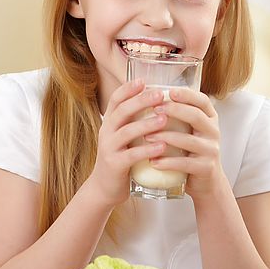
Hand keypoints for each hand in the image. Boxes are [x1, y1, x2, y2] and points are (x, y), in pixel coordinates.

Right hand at [88, 79, 169, 208]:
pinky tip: (161, 146)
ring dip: (146, 123)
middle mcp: (106, 132)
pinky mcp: (114, 165)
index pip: (115, 100)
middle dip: (141, 101)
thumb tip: (160, 101)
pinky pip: (131, 155)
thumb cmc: (121, 158)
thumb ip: (134, 121)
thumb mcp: (123, 136)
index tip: (144, 80)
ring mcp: (109, 148)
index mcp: (110, 122)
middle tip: (160, 94)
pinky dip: (147, 149)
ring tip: (164, 118)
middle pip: (121, 111)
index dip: (128, 89)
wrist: (104, 188)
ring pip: (126, 132)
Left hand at [143, 87, 227, 198]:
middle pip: (196, 116)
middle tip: (154, 109)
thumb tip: (147, 95)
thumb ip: (176, 115)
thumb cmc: (191, 151)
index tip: (169, 91)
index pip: (202, 101)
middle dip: (174, 110)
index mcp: (210, 118)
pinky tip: (153, 161)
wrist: (206, 182)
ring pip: (188, 140)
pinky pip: (185, 163)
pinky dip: (168, 162)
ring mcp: (211, 150)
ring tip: (146, 136)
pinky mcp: (206, 168)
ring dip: (165, 137)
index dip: (187, 95)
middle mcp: (213, 132)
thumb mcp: (189, 130)